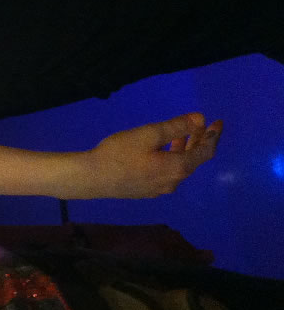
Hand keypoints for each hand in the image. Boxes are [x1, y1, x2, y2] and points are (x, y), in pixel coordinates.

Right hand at [77, 113, 221, 198]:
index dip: (213, 135)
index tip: (217, 122)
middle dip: (199, 141)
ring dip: (184, 150)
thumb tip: (200, 119)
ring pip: (180, 167)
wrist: (92, 178)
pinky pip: (168, 173)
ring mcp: (160, 188)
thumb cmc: (119, 154)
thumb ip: (176, 127)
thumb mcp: (148, 134)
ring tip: (180, 136)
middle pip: (194, 160)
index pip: (205, 151)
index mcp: (178, 167)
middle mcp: (174, 181)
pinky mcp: (147, 190)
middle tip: (200, 124)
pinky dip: (172, 159)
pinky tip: (161, 152)